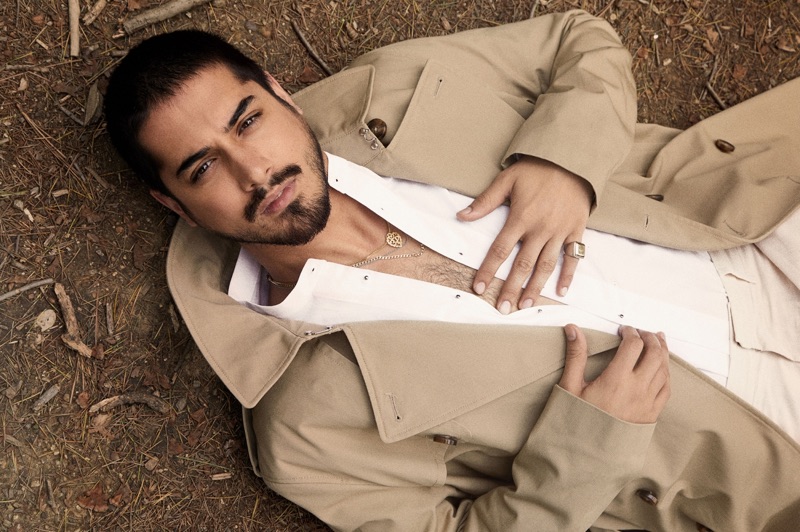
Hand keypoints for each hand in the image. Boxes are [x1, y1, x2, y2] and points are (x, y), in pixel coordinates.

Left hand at [457, 156, 591, 312]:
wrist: (573, 159)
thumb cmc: (537, 169)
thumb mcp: (507, 180)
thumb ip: (485, 201)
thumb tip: (461, 216)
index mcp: (520, 218)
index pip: (500, 250)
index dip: (488, 271)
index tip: (478, 288)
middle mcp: (540, 229)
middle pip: (522, 265)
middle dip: (511, 288)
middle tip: (502, 308)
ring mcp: (560, 232)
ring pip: (546, 266)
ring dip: (535, 288)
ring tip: (525, 305)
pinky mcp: (576, 230)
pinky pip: (572, 257)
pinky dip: (568, 275)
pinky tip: (560, 291)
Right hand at [559, 324, 670, 423]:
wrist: (589, 452)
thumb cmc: (578, 420)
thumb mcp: (570, 386)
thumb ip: (575, 355)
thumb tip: (573, 330)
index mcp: (617, 379)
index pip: (633, 345)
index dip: (630, 332)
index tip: (624, 330)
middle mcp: (637, 388)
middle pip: (655, 353)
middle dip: (650, 338)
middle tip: (642, 332)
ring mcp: (647, 402)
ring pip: (664, 369)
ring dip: (662, 352)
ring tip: (657, 342)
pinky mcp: (652, 413)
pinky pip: (667, 388)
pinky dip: (666, 373)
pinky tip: (662, 368)